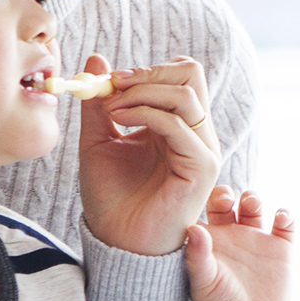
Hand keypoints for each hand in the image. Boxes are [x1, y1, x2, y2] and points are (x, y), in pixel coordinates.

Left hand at [78, 54, 219, 255]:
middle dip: (148, 72)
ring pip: (187, 95)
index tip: (108, 80)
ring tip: (111, 108)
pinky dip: (145, 113)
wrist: (117, 241)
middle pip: (191, 74)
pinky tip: (118, 121)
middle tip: (114, 85)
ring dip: (143, 92)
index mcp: (175, 123)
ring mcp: (202, 149)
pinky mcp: (202, 167)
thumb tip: (97, 59)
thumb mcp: (97, 140)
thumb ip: (99, 103)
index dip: (144, 70)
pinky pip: (179, 124)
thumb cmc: (111, 198)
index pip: (178, 74)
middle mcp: (194, 132)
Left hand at [186, 188, 294, 300]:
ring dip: (253, 198)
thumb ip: (198, 255)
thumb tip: (193, 227)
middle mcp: (231, 235)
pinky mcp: (280, 249)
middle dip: (226, 194)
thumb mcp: (205, 281)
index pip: (201, 208)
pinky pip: (286, 225)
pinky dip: (286, 215)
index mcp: (208, 240)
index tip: (202, 198)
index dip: (202, 195)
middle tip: (228, 199)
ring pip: (253, 207)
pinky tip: (281, 217)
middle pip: (227, 201)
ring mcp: (256, 240)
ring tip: (251, 204)